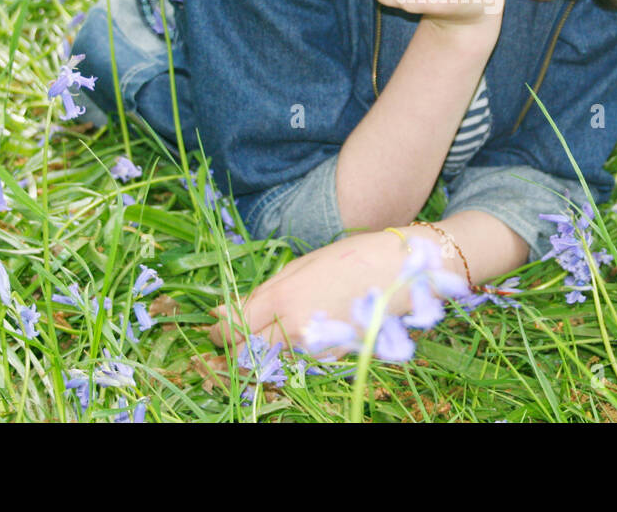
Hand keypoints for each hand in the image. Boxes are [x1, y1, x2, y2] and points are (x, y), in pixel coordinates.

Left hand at [208, 230, 414, 360]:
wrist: (401, 271)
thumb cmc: (350, 257)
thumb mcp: (300, 266)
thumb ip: (262, 293)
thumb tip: (223, 313)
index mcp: (283, 299)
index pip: (234, 328)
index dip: (218, 332)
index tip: (215, 327)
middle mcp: (295, 329)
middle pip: (245, 353)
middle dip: (233, 347)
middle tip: (232, 335)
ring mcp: (314, 348)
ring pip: (270, 360)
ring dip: (260, 350)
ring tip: (268, 328)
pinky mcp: (331, 357)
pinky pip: (296, 359)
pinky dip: (288, 350)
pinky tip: (298, 329)